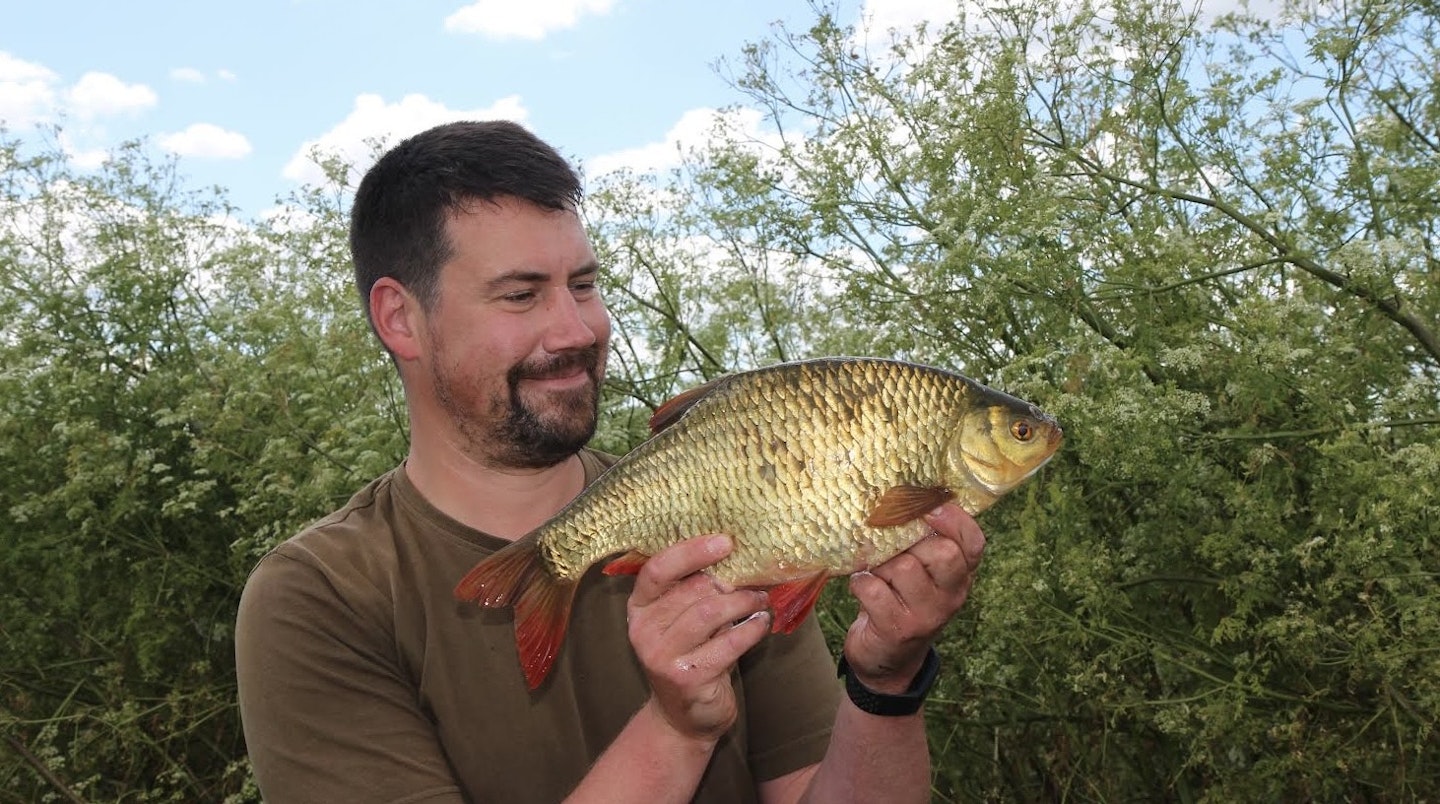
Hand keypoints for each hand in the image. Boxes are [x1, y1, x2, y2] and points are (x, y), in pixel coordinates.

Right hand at [625, 535, 770, 742]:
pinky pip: (728, 643)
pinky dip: (752, 628)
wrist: (682, 717)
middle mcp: (643, 630)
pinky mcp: (687, 677)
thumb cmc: (690, 654)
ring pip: (710, 611)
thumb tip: (738, 552)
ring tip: (760, 601)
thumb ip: (694, 590)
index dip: (692, 551)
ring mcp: (661, 656)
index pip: (658, 569)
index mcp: (639, 607)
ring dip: (744, 602)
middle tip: (754, 583)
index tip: (726, 542)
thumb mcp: (681, 619)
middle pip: (692, 588)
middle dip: (731, 582)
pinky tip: (762, 623)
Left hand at [843, 504, 984, 692]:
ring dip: (880, 564)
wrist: (887, 660)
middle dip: (909, 542)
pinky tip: (861, 587)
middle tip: (890, 549)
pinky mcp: (897, 628)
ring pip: (903, 567)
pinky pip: (874, 589)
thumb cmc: (902, 600)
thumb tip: (900, 498)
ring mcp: (927, 615)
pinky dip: (861, 582)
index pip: (974, 543)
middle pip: (942, 552)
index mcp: (960, 576)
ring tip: (875, 572)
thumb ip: (922, 543)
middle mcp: (951, 596)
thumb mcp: (922, 574)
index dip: (955, 520)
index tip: (930, 507)